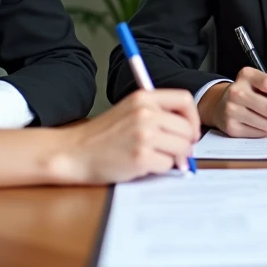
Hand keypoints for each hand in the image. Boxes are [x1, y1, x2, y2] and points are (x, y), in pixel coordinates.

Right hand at [57, 88, 198, 183]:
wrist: (74, 152)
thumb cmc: (101, 135)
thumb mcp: (129, 110)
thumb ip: (156, 113)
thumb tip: (188, 130)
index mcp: (143, 98)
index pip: (185, 99)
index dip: (192, 118)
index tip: (189, 131)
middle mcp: (146, 113)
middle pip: (187, 129)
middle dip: (185, 144)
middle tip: (175, 152)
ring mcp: (144, 135)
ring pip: (182, 149)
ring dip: (173, 158)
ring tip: (155, 157)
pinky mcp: (141, 158)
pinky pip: (168, 165)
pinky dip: (160, 169)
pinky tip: (143, 165)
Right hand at [200, 68, 266, 137]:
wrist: (221, 106)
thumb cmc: (247, 94)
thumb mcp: (261, 84)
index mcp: (246, 75)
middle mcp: (236, 91)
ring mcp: (231, 110)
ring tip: (266, 119)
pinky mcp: (231, 127)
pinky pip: (259, 133)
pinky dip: (263, 131)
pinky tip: (257, 124)